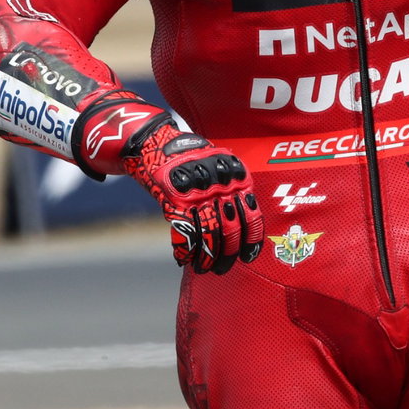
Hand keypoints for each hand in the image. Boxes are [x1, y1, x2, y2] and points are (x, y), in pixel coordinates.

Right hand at [122, 122, 263, 273]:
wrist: (156, 140)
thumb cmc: (190, 157)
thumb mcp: (219, 165)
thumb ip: (232, 188)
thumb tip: (241, 224)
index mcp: (237, 178)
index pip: (252, 215)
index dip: (252, 240)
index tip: (249, 257)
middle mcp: (221, 186)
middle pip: (231, 229)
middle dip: (227, 254)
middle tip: (222, 268)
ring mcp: (198, 192)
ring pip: (208, 234)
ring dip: (206, 257)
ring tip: (203, 268)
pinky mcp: (175, 198)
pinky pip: (184, 232)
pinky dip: (184, 250)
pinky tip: (183, 260)